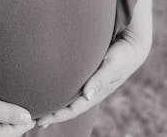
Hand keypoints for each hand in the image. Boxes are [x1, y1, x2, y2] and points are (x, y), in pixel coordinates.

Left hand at [35, 30, 151, 127]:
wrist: (132, 46)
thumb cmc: (122, 56)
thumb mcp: (111, 67)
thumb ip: (100, 79)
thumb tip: (87, 96)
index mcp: (96, 93)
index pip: (73, 109)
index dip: (57, 115)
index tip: (42, 120)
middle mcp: (91, 91)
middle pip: (69, 107)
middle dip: (53, 114)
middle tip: (34, 120)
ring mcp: (89, 83)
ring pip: (70, 98)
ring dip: (56, 104)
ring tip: (40, 108)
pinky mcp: (88, 74)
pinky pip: (72, 86)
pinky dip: (61, 91)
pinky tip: (52, 89)